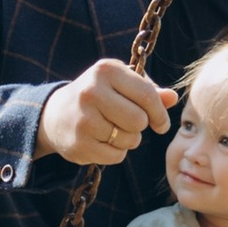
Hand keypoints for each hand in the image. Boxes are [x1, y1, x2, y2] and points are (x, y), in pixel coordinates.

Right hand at [38, 57, 172, 168]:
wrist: (55, 114)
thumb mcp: (120, 84)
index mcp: (106, 71)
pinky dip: (116, 153)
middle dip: (140, 127)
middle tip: (129, 124)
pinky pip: (116, 156)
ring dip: (128, 140)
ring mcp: (83, 119)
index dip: (160, 113)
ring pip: (129, 140)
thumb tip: (173, 98)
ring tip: (113, 131)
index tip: (161, 123)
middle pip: (139, 120)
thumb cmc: (97, 95)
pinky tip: (103, 142)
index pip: (147, 95)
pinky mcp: (79, 144)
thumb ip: (148, 90)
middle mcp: (91, 92)